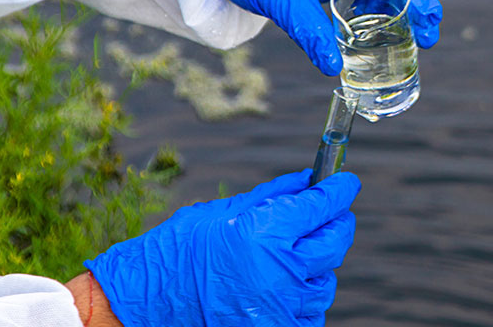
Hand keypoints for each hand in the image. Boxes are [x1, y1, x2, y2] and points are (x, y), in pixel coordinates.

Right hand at [84, 169, 361, 326]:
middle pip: (335, 241)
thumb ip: (273, 196)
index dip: (339, 190)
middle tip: (331, 213)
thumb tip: (307, 180)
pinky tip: (286, 286)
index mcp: (266, 233)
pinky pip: (310, 313)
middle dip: (337, 222)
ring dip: (317, 264)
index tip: (345, 183)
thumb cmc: (180, 250)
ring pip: (325, 280)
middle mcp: (281, 271)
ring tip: (294, 255)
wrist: (147, 302)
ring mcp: (282, 307)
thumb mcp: (226, 212)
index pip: (322, 205)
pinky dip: (304, 298)